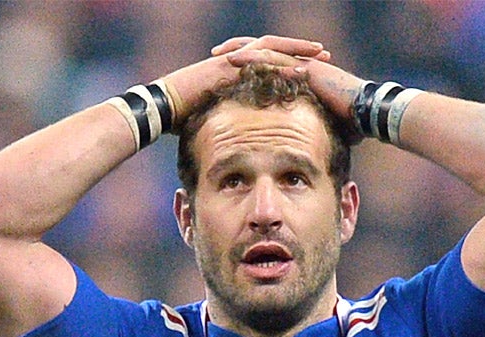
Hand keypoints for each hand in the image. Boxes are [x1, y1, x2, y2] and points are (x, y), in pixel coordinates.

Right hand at [160, 35, 330, 126]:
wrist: (161, 109)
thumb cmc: (178, 118)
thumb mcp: (210, 118)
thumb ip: (226, 120)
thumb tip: (235, 140)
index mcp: (233, 72)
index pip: (266, 63)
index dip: (288, 64)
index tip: (310, 69)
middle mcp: (234, 61)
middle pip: (274, 50)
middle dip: (299, 51)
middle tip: (323, 54)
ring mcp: (231, 61)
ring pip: (271, 48)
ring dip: (296, 50)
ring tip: (319, 52)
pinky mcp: (227, 65)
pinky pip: (257, 59)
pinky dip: (280, 61)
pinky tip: (298, 65)